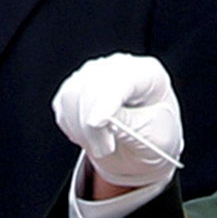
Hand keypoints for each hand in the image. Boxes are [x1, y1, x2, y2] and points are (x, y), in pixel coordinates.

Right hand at [52, 54, 182, 192]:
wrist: (143, 143)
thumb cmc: (154, 136)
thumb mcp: (152, 137)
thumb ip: (128, 125)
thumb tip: (102, 120)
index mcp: (148, 73)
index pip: (123, 82)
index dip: (107, 102)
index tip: (96, 123)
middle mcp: (120, 67)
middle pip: (92, 87)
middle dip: (92, 126)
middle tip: (105, 151)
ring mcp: (95, 73)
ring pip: (71, 95)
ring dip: (80, 129)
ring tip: (101, 147)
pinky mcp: (76, 85)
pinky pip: (62, 104)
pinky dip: (72, 126)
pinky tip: (90, 136)